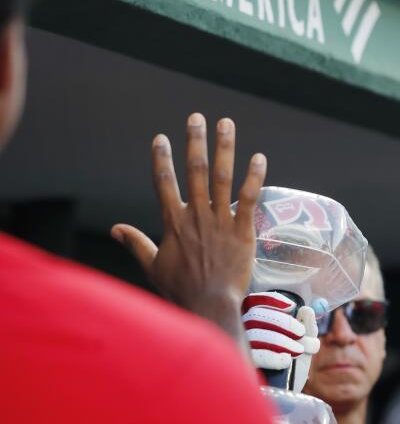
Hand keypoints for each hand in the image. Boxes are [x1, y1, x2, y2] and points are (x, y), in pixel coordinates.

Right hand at [112, 114, 264, 340]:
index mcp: (173, 223)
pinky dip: (253, 177)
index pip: (164, 182)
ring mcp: (220, 221)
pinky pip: (249, 199)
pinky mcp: (243, 231)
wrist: (208, 306)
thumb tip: (116, 229)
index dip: (161, 159)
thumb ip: (136, 243)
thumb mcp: (152, 265)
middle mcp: (196, 216)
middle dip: (195, 142)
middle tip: (197, 117)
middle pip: (195, 171)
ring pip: (222, 178)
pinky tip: (259, 157)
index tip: (161, 137)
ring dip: (225, 149)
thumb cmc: (181, 290)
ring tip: (226, 124)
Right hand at [242, 292, 320, 390]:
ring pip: (255, 333)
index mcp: (255, 326)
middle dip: (284, 323)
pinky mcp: (240, 368)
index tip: (290, 305)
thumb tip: (306, 310)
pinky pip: (255, 355)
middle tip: (302, 334)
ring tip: (300, 350)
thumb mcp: (303, 346)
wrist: (286, 400)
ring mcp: (237, 350)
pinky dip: (274, 355)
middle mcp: (240, 335)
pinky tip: (286, 361)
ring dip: (283, 339)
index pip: (252, 303)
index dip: (269, 300)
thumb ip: (307, 327)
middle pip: (255, 316)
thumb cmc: (293, 370)